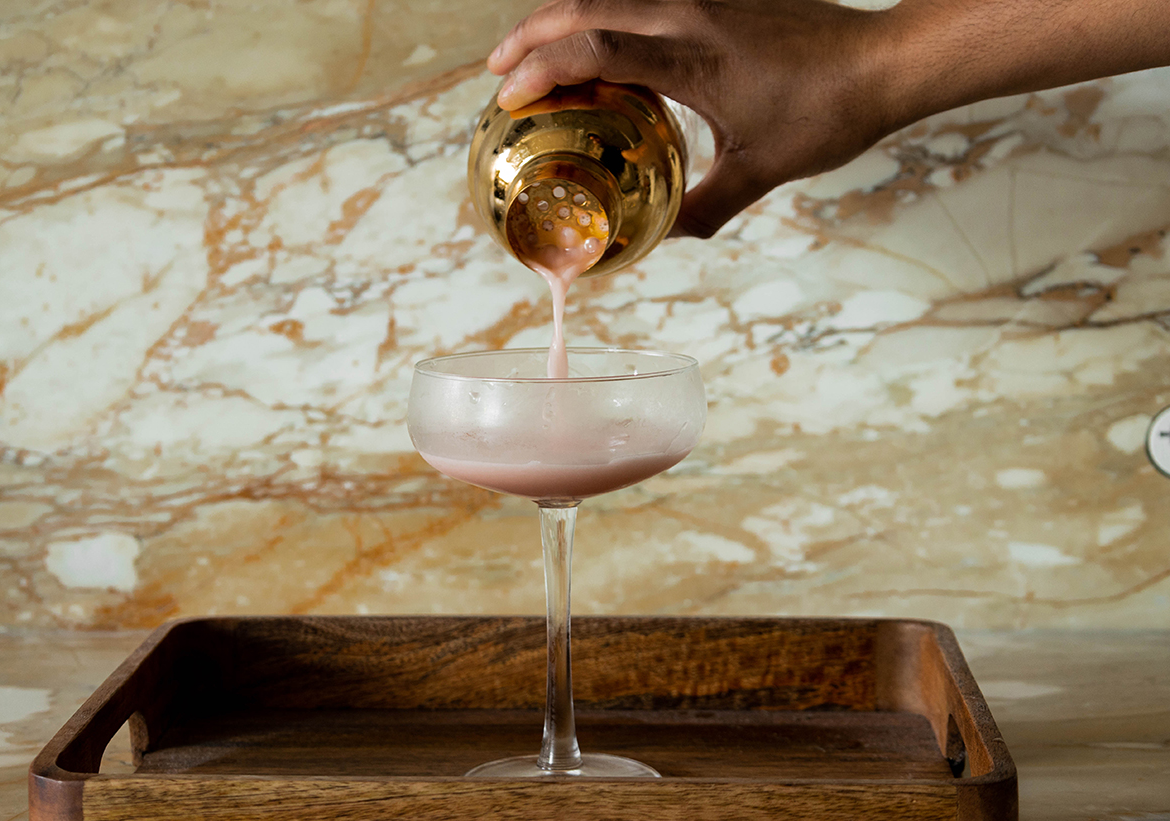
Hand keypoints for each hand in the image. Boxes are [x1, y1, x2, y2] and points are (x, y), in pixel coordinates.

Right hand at [487, 0, 901, 237]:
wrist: (882, 63)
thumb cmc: (827, 114)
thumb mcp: (761, 170)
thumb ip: (705, 208)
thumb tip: (663, 237)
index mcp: (694, 59)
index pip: (597, 49)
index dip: (544, 70)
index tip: (510, 98)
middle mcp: (690, 14)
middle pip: (586, 5)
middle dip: (531, 34)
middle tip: (499, 73)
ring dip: (563, 18)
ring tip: (534, 54)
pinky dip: (602, 18)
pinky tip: (597, 48)